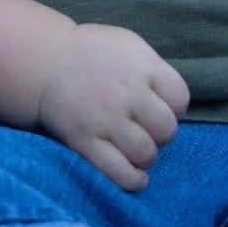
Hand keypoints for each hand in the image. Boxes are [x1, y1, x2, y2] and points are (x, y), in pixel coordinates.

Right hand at [33, 24, 189, 190]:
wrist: (47, 62)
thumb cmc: (93, 54)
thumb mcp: (129, 46)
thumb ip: (154, 71)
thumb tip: (173, 103)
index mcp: (142, 66)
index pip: (179, 98)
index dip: (175, 107)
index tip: (160, 107)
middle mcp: (127, 92)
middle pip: (166, 128)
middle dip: (161, 133)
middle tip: (147, 129)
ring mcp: (106, 118)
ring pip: (145, 153)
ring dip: (146, 156)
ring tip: (137, 148)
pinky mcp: (85, 140)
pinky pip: (118, 171)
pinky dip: (132, 180)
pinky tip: (137, 178)